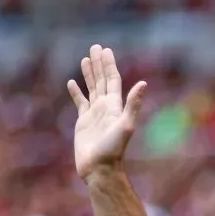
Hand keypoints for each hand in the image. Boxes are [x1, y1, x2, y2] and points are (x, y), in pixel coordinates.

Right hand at [67, 45, 146, 180]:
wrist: (100, 169)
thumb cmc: (113, 150)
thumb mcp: (125, 125)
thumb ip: (133, 104)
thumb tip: (143, 83)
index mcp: (115, 106)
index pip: (112, 80)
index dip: (109, 65)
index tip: (105, 50)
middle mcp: (105, 107)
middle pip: (102, 80)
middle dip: (99, 64)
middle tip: (95, 47)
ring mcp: (94, 114)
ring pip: (91, 88)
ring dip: (89, 74)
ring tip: (85, 59)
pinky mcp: (83, 122)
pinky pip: (79, 103)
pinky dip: (76, 92)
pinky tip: (71, 83)